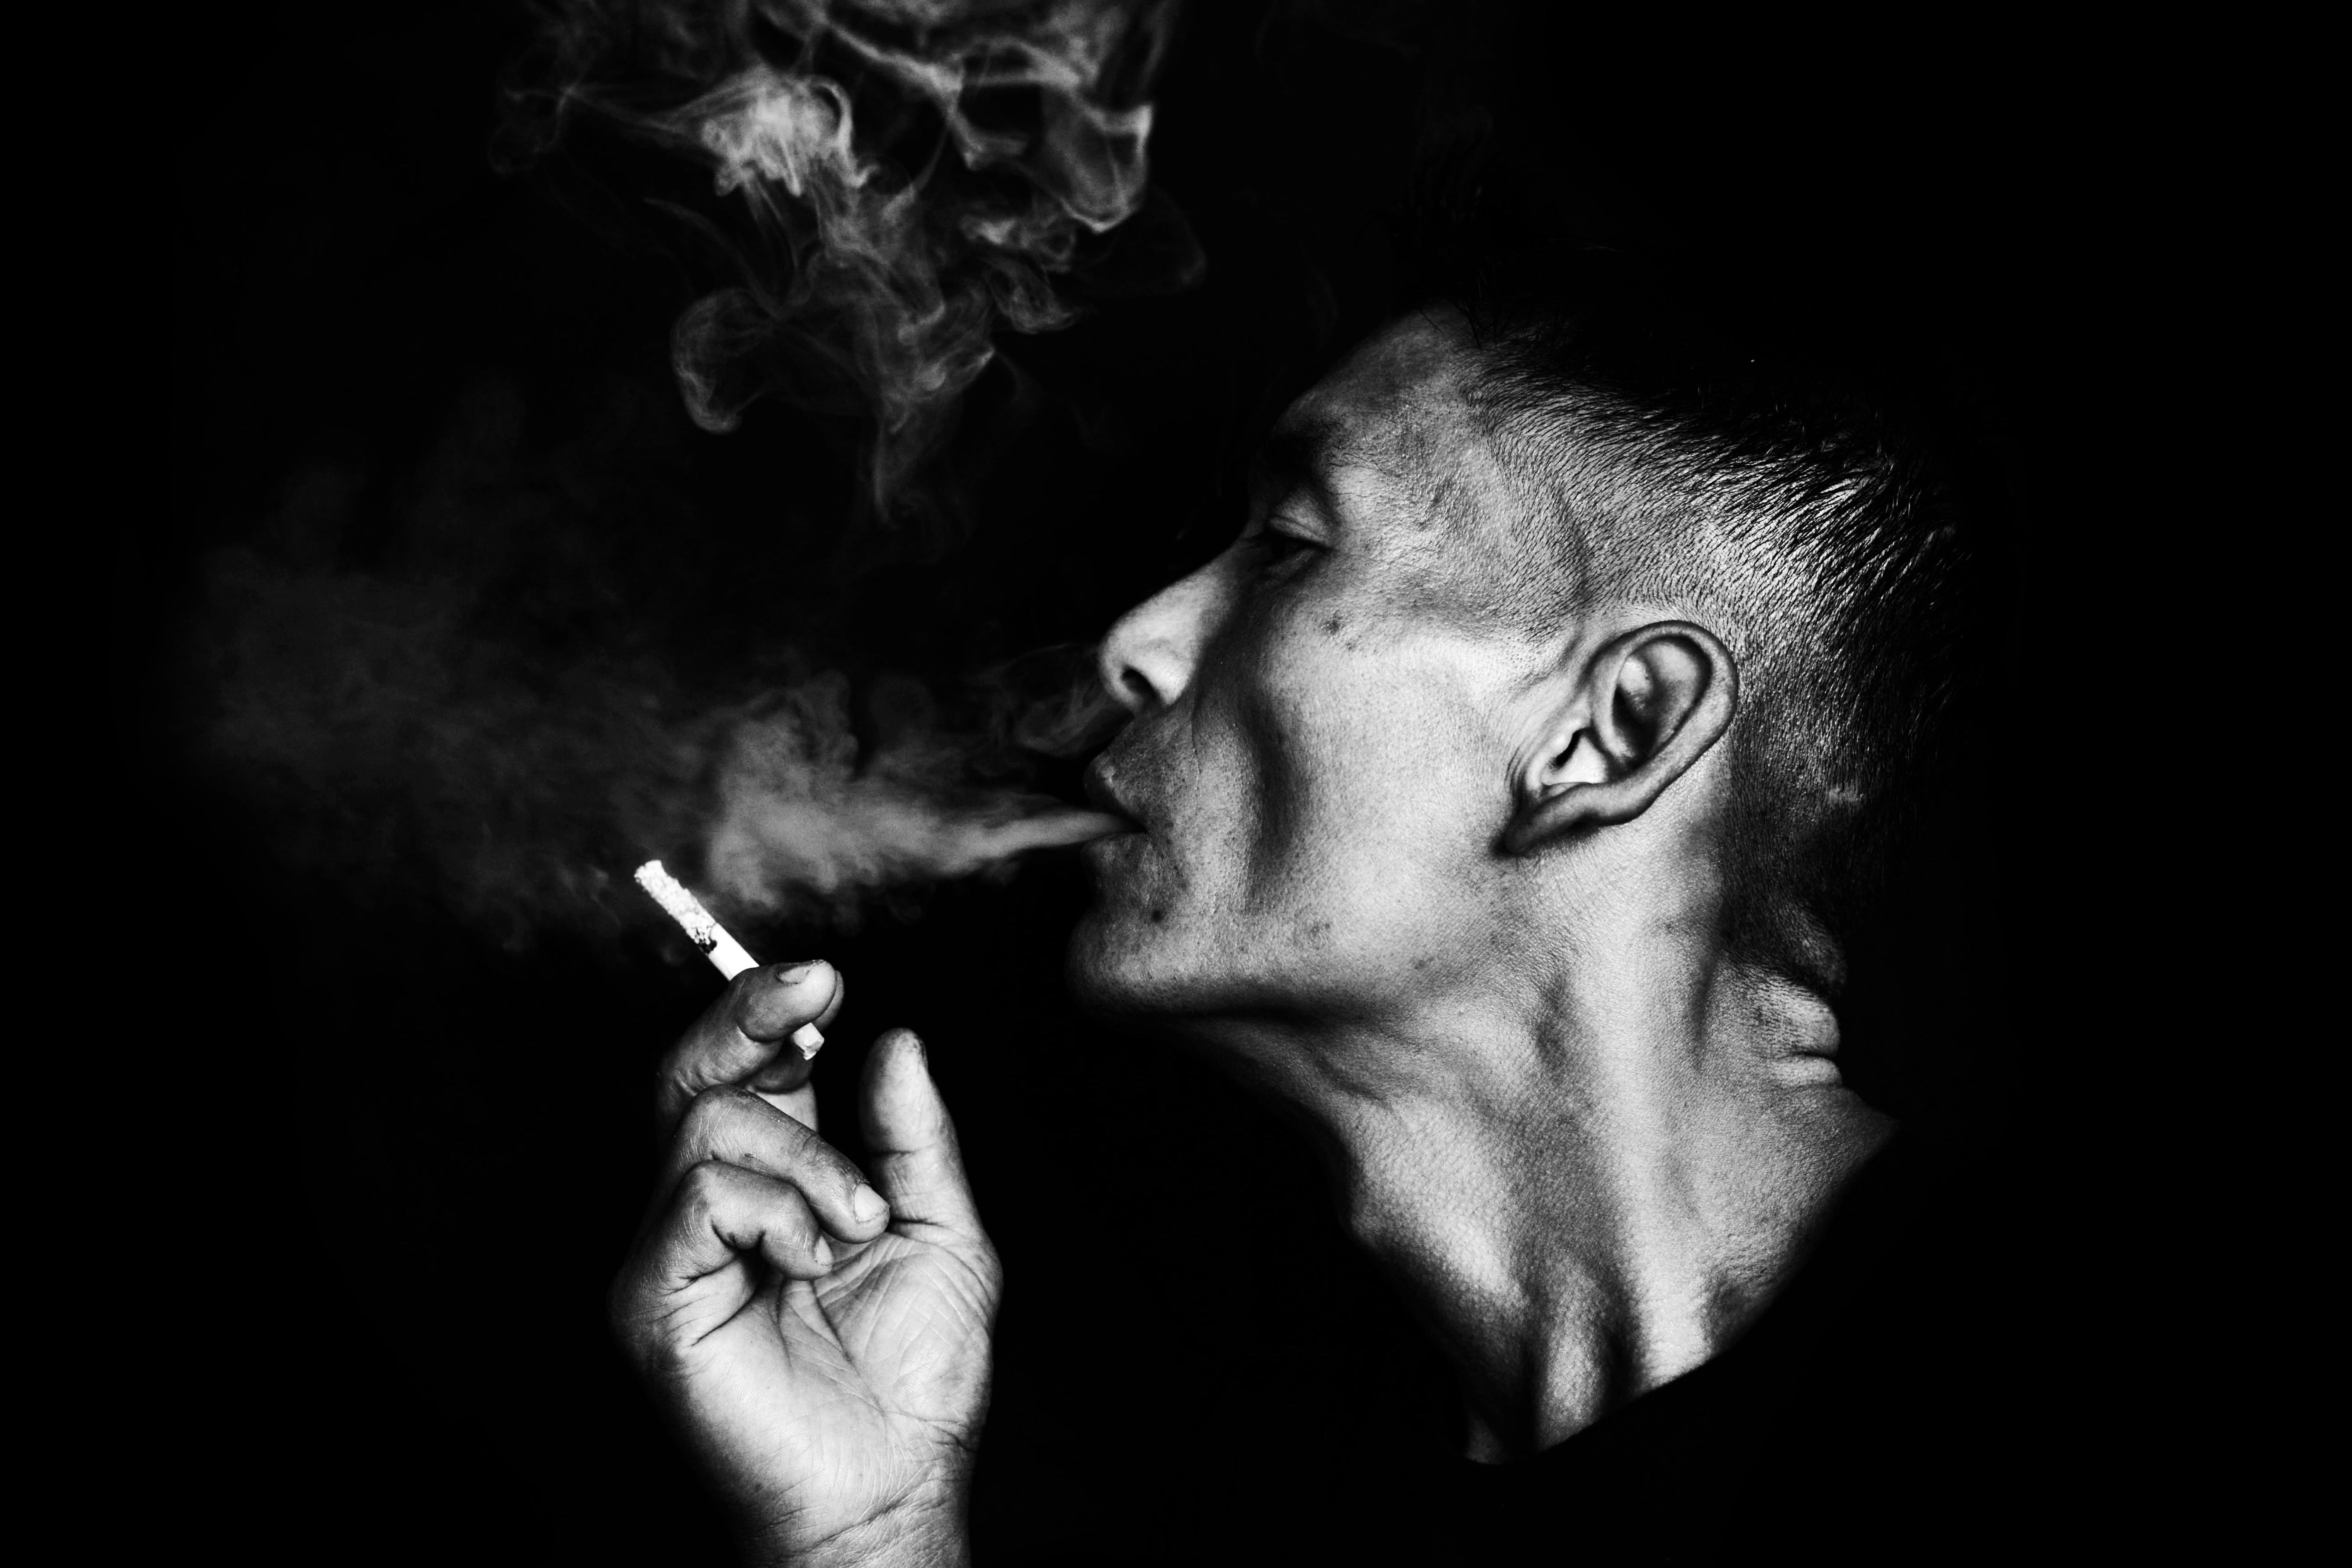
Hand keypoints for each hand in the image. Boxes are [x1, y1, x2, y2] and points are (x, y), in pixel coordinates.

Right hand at [611, 961, 1001, 1566]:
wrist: (893, 1481)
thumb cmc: (914, 1377)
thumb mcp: (940, 1227)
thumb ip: (912, 1135)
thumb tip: (894, 1038)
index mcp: (775, 1184)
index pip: (744, 1070)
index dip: (769, 1010)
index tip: (825, 981)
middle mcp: (712, 1208)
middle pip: (691, 1072)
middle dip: (748, 1012)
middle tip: (816, 989)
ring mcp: (674, 1250)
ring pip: (708, 1121)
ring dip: (810, 1158)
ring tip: (857, 1225)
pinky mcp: (652, 1297)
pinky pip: (699, 1194)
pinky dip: (778, 1210)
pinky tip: (815, 1260)